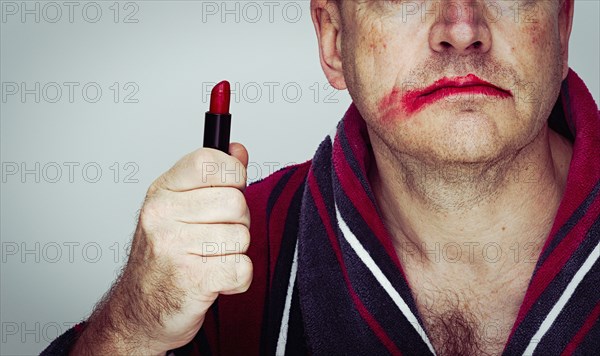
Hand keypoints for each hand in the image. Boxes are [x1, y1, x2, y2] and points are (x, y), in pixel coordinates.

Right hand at [72, 143, 251, 354]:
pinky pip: (242, 268)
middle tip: (217, 235)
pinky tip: (216, 279)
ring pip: (242, 236)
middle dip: (238, 221)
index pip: (209, 161)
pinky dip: (237, 279)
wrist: (139, 312)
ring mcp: (174, 247)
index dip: (233, 173)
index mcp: (162, 192)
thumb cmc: (163, 258)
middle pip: (235, 202)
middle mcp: (162, 216)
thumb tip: (237, 151)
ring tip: (210, 258)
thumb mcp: (180, 207)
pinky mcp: (192, 280)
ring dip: (235, 252)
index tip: (232, 186)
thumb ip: (212, 178)